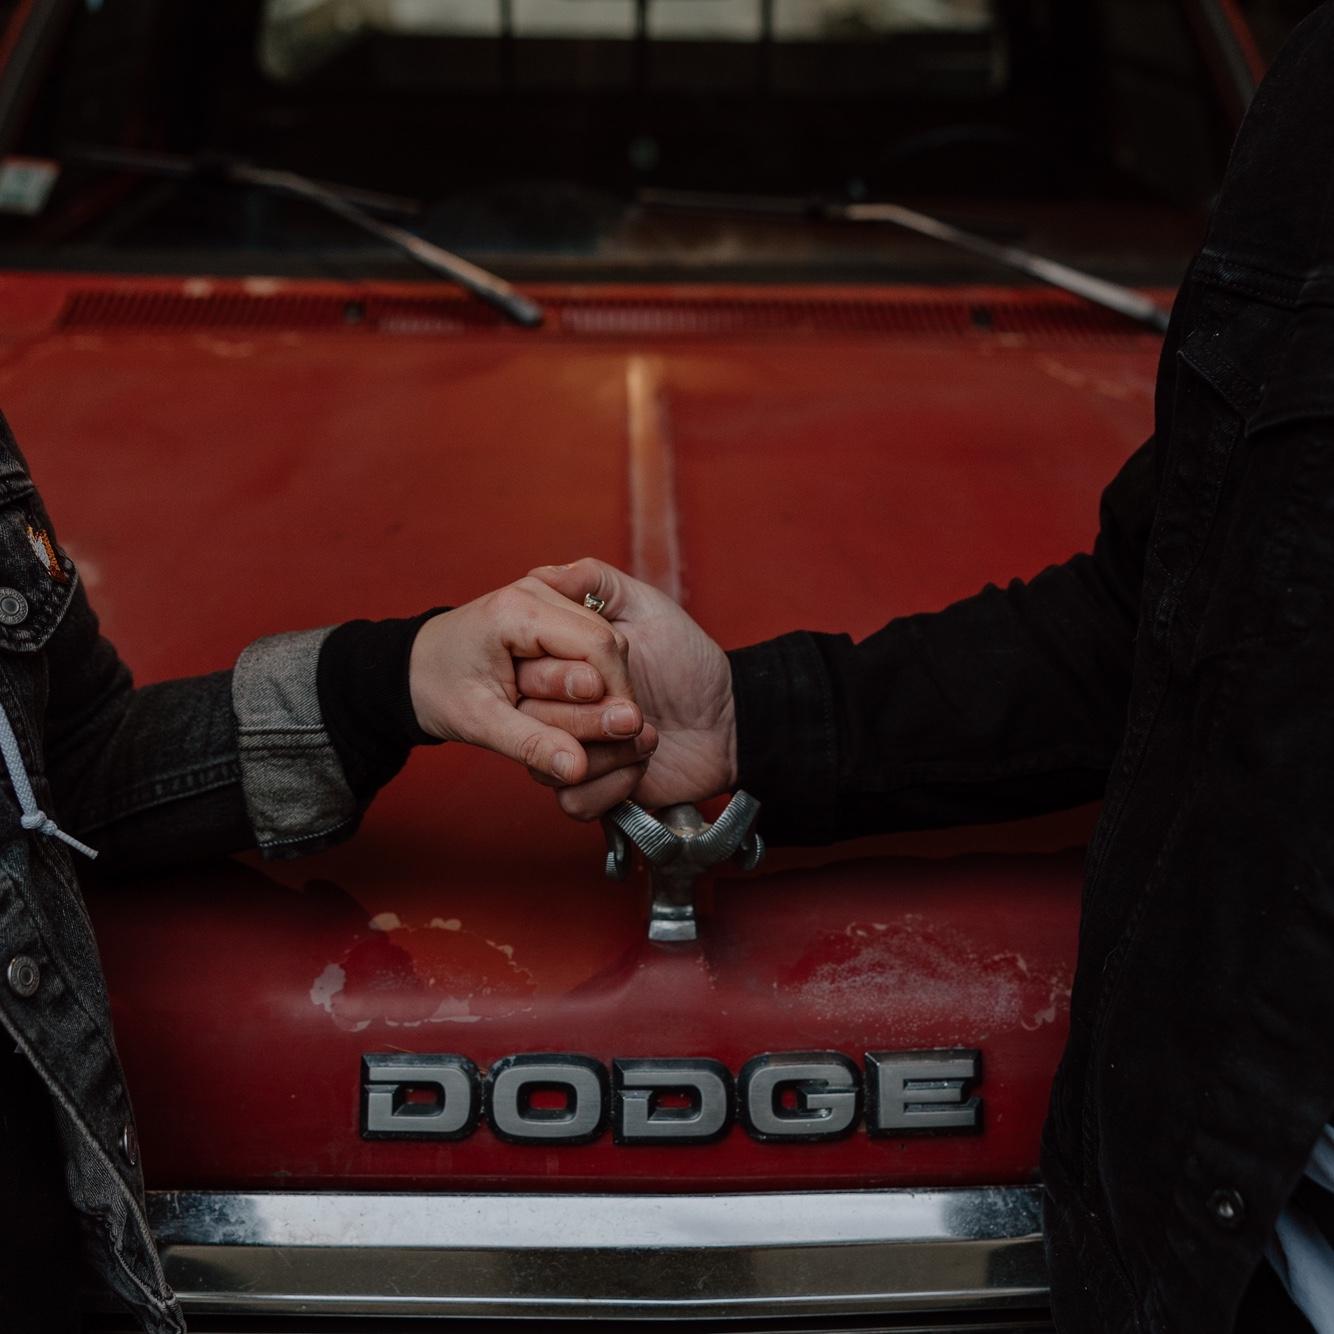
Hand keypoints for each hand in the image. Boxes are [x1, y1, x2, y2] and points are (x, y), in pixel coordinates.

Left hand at [409, 577, 655, 783]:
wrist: (416, 669)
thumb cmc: (440, 690)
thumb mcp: (480, 724)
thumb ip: (532, 744)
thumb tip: (578, 769)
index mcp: (517, 611)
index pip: (597, 646)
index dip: (616, 693)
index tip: (617, 734)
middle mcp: (537, 591)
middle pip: (608, 641)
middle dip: (610, 691)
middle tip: (594, 733)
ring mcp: (546, 594)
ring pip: (607, 640)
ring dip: (602, 684)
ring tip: (570, 716)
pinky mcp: (552, 607)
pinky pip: (594, 640)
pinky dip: (594, 674)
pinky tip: (573, 700)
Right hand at [517, 558, 735, 817]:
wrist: (729, 721)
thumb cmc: (689, 662)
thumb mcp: (648, 607)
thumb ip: (596, 582)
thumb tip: (543, 572)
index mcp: (559, 668)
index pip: (524, 674)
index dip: (558, 677)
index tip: (600, 677)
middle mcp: (557, 711)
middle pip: (530, 724)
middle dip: (588, 719)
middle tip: (635, 712)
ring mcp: (572, 753)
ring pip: (547, 766)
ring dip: (605, 753)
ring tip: (647, 737)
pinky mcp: (593, 793)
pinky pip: (574, 801)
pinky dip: (612, 787)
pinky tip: (641, 768)